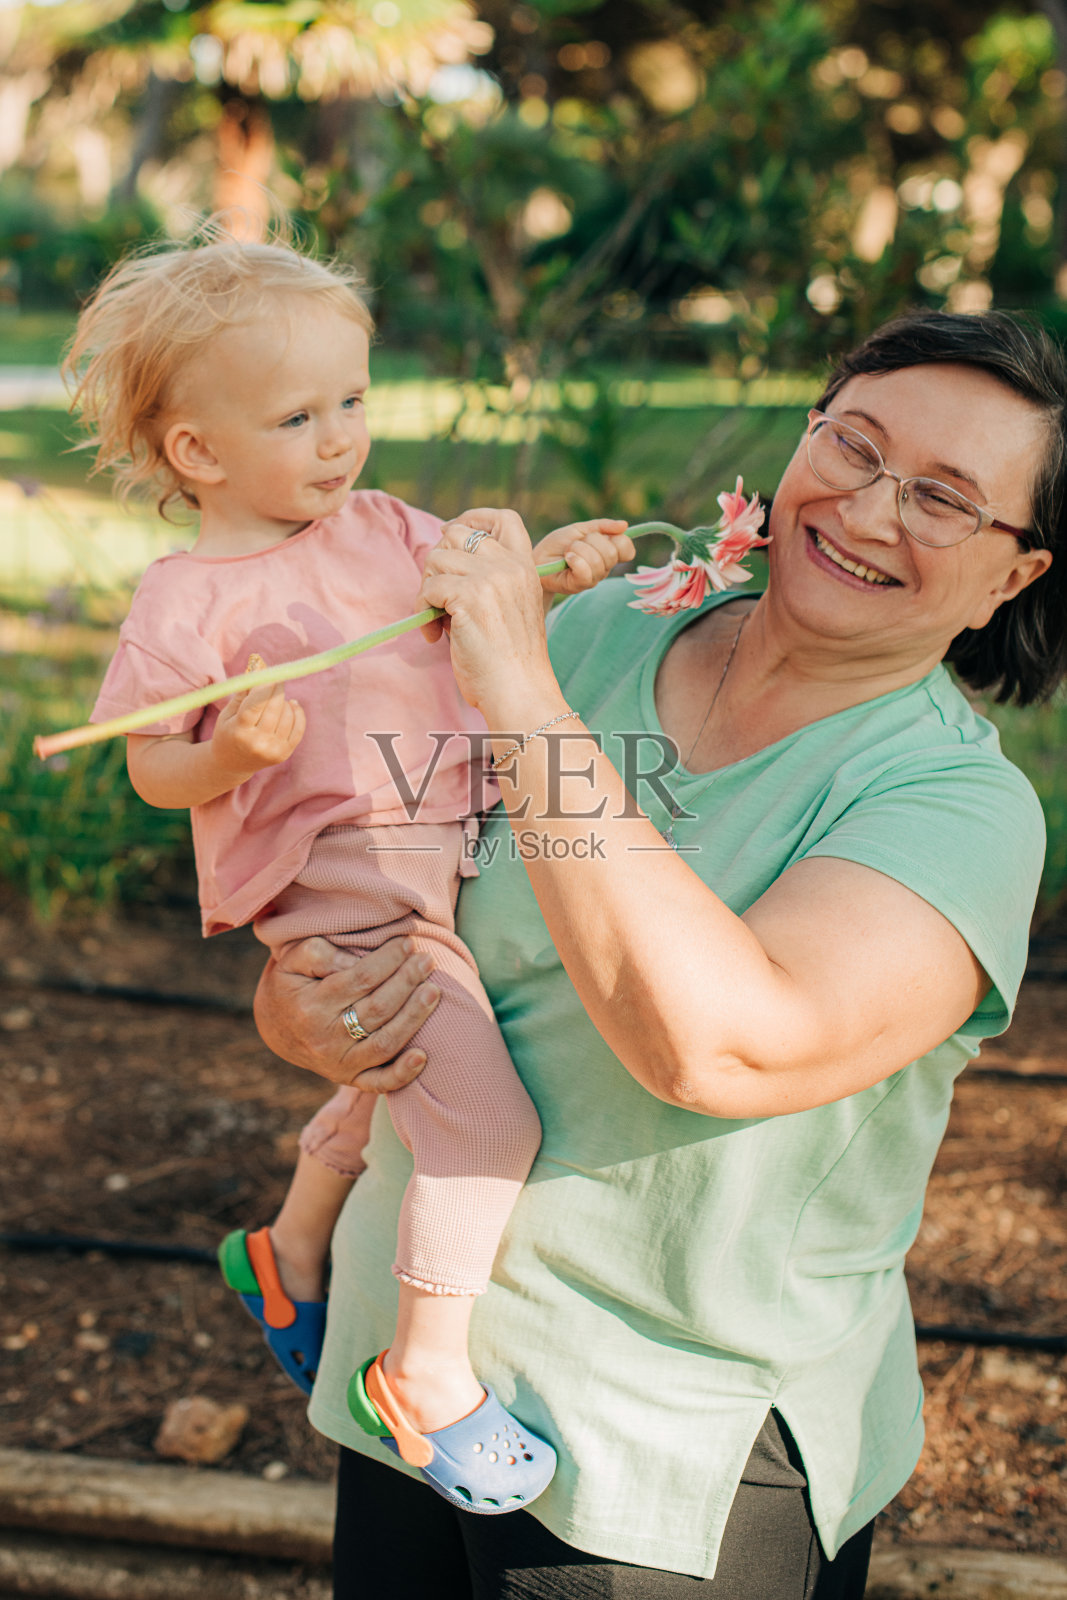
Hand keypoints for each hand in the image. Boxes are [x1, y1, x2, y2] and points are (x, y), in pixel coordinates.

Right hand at [212, 678, 305, 781]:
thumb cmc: (228, 732)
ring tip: (276, 699)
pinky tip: (292, 705)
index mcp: (239, 731)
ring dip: (284, 702)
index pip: (256, 704)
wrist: (231, 764)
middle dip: (277, 689)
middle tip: (277, 678)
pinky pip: (299, 727)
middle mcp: (257, 743)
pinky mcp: (284, 753)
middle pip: (274, 708)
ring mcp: (273, 750)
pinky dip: (297, 712)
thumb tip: (258, 664)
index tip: (271, 673)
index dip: (265, 686)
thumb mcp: (228, 712)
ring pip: (287, 715)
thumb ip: (244, 690)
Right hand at [253, 935, 438, 1090]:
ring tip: (434, 991)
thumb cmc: (291, 983)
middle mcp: (326, 1039)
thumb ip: (321, 953)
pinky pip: (379, 1083)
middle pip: (378, 1009)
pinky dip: (403, 1074)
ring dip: (414, 1017)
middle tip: (427, 960)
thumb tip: (356, 961)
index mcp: (311, 1005)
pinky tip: (423, 1056)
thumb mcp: (292, 960)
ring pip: (385, 1043)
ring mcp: (338, 1063)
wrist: (273, 1026)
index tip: (407, 943)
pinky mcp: (348, 1079)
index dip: (389, 960)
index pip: (361, 979)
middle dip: (408, 982)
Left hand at [416, 508, 560, 720]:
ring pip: (436, 559)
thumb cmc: (511, 661)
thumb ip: (491, 581)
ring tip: (439, 622)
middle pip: (456, 534)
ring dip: (428, 591)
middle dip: (438, 563)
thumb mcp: (513, 608)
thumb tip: (443, 558)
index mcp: (525, 567)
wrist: (519, 691)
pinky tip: (436, 637)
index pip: (503, 518)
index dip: (472, 518)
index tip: (449, 534)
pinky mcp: (468, 596)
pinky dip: (423, 612)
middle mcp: (510, 566)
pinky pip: (428, 588)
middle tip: (439, 598)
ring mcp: (490, 578)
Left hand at [532, 518, 632, 596]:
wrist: (537, 558)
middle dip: (591, 541)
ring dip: (579, 549)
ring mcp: (593, 578)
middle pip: (612, 552)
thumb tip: (624, 525)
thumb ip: (601, 526)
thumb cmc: (557, 545)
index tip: (602, 535)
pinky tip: (567, 559)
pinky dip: (575, 560)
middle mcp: (603, 568)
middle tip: (576, 543)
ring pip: (598, 561)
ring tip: (568, 552)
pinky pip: (586, 572)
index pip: (627, 549)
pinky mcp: (579, 585)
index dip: (619, 541)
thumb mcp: (579, 529)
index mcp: (606, 552)